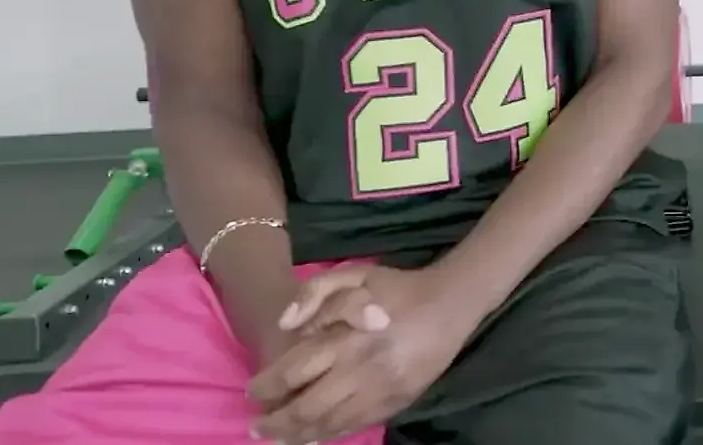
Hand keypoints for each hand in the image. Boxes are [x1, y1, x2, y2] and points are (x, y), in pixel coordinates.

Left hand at [248, 265, 476, 444]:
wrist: (452, 303)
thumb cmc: (398, 288)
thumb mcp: (354, 274)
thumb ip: (314, 292)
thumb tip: (285, 324)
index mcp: (346, 339)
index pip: (292, 372)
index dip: (265, 387)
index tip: (250, 391)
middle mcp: (360, 371)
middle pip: (306, 409)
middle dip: (276, 423)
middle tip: (257, 428)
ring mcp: (380, 392)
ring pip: (329, 425)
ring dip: (299, 435)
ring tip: (279, 439)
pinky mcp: (398, 403)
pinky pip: (356, 426)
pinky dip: (331, 434)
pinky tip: (315, 436)